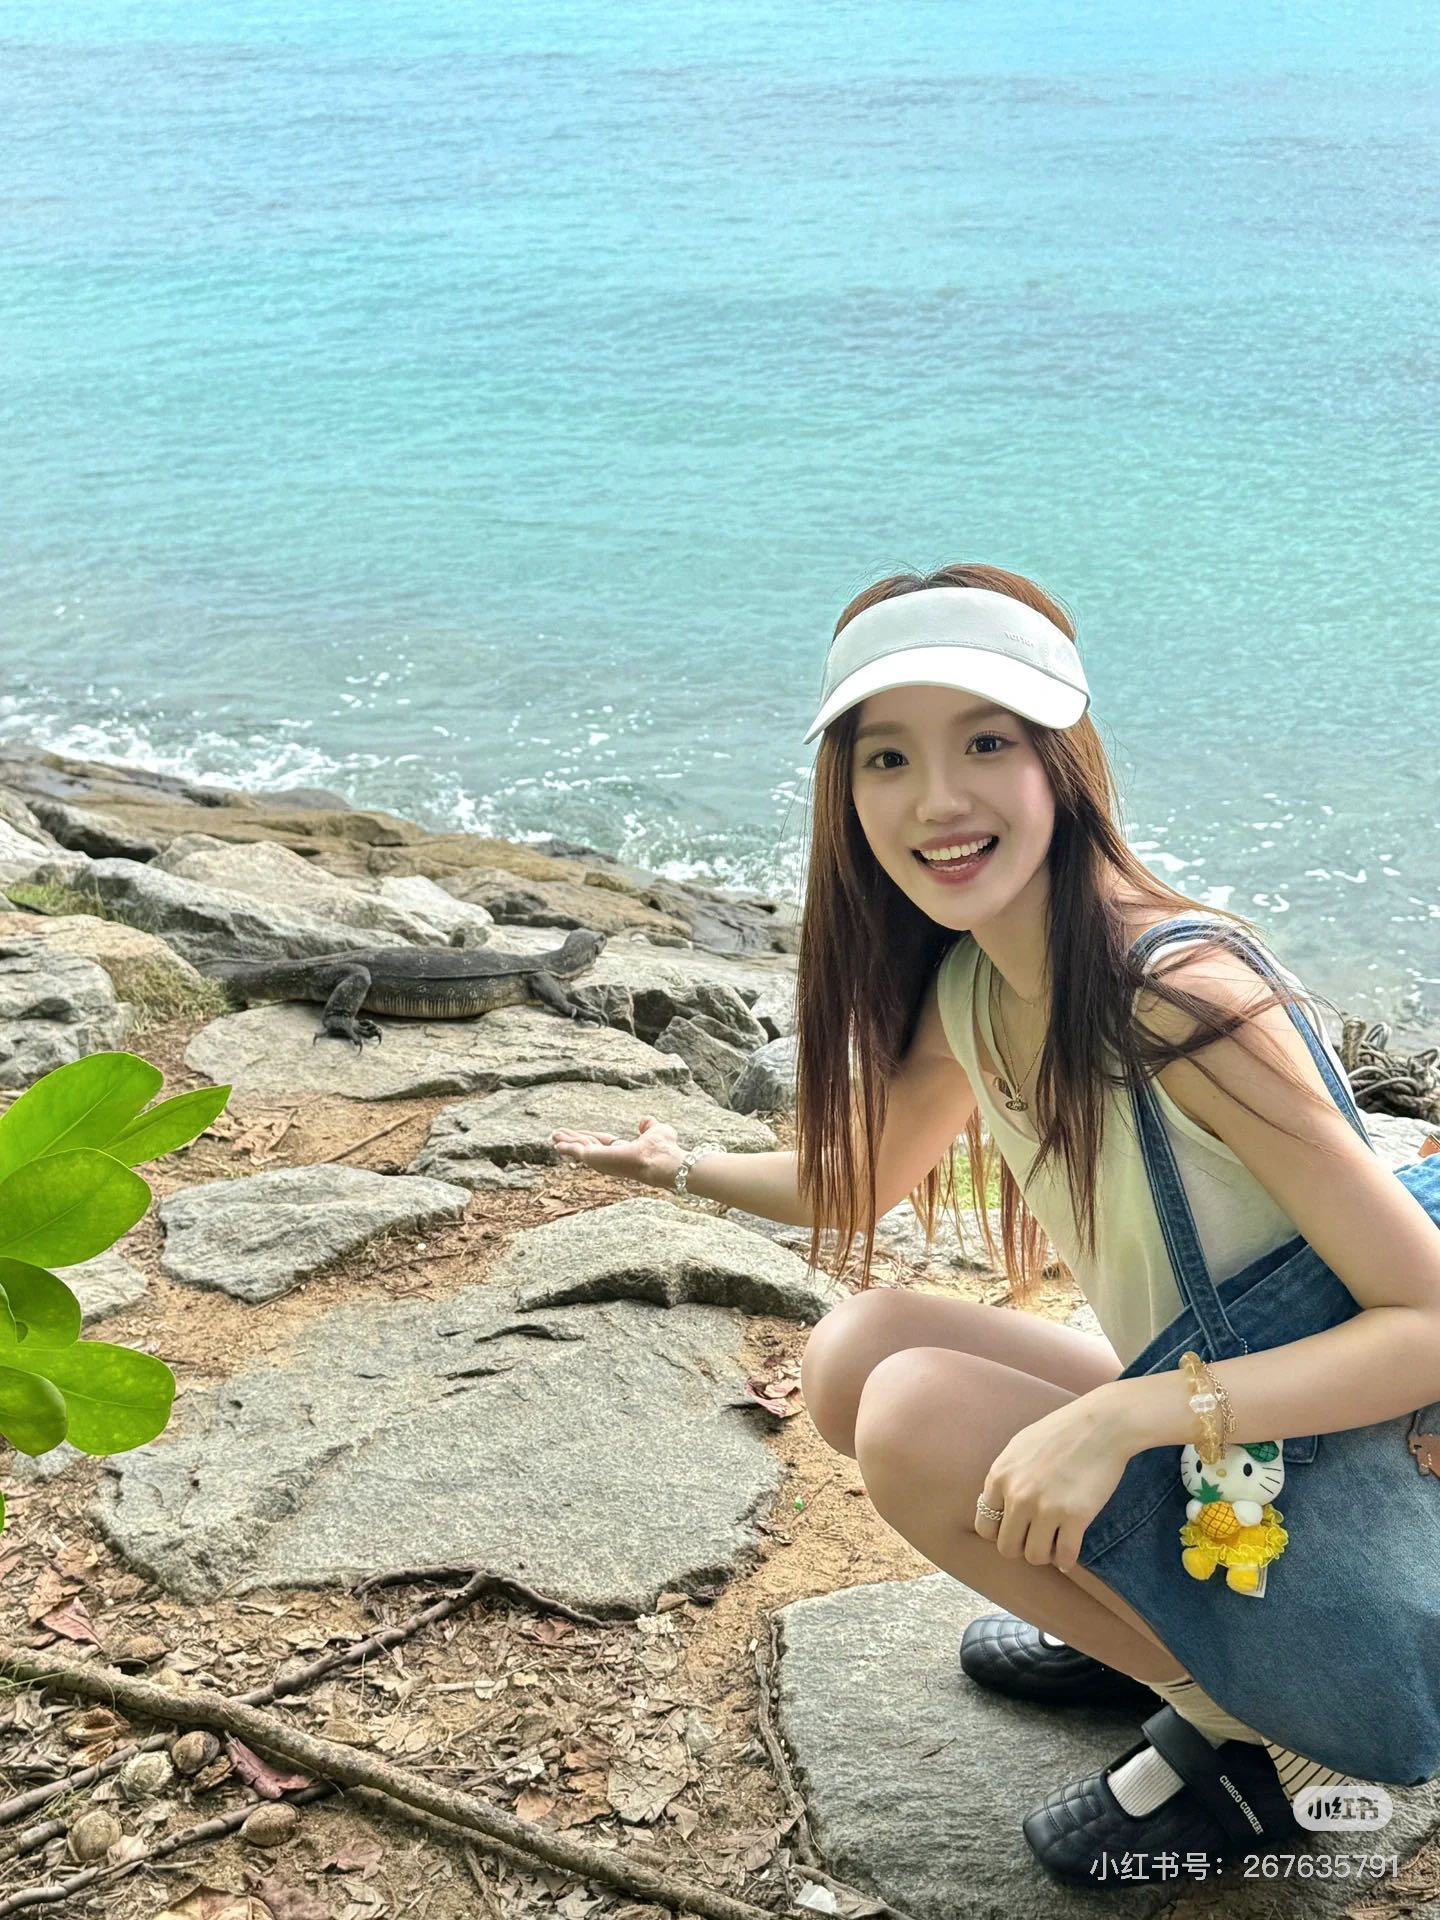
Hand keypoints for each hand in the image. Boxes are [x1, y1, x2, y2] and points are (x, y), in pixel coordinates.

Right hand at [549, 1115, 683, 1190]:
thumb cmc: (664, 1149)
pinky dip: (566, 1147)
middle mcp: (610, 1157)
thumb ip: (649, 1126)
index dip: (590, 1137)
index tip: (579, 1134)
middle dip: (573, 1140)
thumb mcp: (656, 1130)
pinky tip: (556, 1144)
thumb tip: (645, 1121)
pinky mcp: (595, 1157)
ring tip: (553, 1136)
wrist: (661, 1160)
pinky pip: (577, 1151)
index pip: (602, 1143)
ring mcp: (602, 1159)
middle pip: (587, 1146)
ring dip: (566, 1142)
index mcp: (622, 1151)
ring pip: (580, 1147)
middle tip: (558, 1136)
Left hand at [973, 1389, 1134, 1573]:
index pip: (985, 1526)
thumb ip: (1006, 1477)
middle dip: (1021, 1547)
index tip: (1016, 1529)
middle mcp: (1018, 1495)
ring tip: (1053, 1544)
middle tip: (1036, 1539)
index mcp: (1000, 1477)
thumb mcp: (1019, 1447)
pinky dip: (1066, 1560)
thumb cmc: (1061, 1432)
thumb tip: (997, 1504)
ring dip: (1044, 1555)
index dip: (1000, 1533)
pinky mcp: (1075, 1517)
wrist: (1101, 1425)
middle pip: (1006, 1547)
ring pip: (1034, 1557)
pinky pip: (1064, 1557)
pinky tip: (1069, 1553)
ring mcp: (1046, 1507)